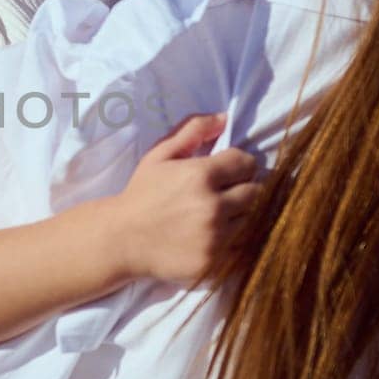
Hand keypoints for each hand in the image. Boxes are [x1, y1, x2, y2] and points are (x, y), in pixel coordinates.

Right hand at [112, 113, 261, 284]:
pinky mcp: (215, 261)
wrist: (122, 238)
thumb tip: (224, 118)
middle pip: (256, 192)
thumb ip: (191, 130)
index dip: (240, 165)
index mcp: (201, 175)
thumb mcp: (159, 155)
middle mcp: (213, 206)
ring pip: (251, 219)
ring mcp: (215, 237)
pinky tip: (214, 235)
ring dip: (241, 215)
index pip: (247, 163)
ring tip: (220, 215)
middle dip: (244, 189)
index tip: (230, 171)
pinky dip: (233, 240)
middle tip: (227, 194)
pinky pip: (241, 246)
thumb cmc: (142, 193)